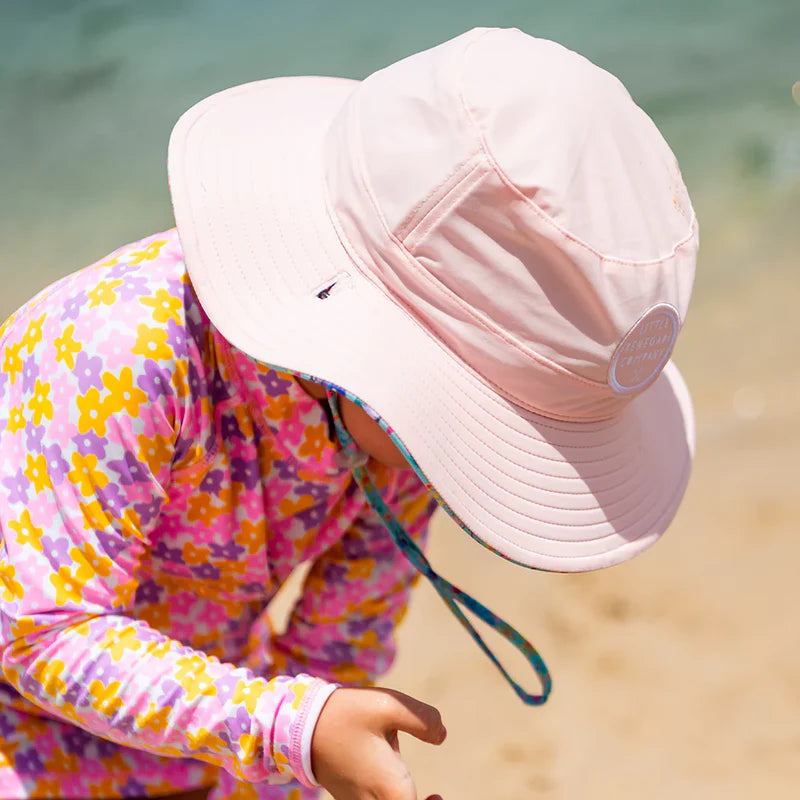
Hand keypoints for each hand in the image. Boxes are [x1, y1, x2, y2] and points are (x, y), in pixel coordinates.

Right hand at [311, 686, 445, 799]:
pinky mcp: (348, 797)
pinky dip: (386, 796)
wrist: (300, 725)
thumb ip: (422, 719)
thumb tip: (441, 736)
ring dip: (402, 799)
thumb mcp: (389, 705)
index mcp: (389, 786)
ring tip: (425, 795)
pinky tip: (391, 776)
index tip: (438, 796)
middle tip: (435, 797)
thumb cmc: (347, 714)